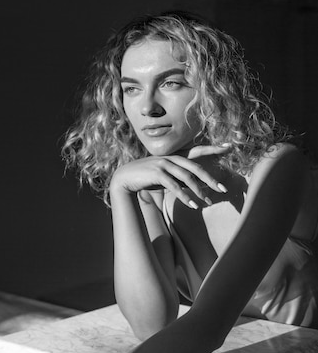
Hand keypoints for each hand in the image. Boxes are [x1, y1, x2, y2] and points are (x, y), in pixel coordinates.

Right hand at [110, 144, 228, 207]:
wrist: (125, 178)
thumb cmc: (147, 178)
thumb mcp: (166, 177)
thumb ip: (180, 179)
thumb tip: (197, 186)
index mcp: (175, 156)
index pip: (198, 150)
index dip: (213, 148)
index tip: (229, 146)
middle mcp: (171, 158)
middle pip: (196, 168)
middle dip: (211, 179)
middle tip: (223, 189)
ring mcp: (164, 164)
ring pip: (187, 178)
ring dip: (199, 192)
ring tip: (208, 202)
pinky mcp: (157, 174)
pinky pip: (175, 186)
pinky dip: (185, 197)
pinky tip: (193, 205)